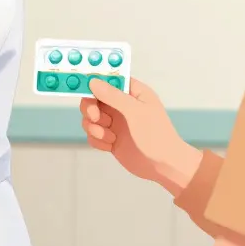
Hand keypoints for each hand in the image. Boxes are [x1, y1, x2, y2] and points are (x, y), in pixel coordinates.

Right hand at [81, 78, 203, 195]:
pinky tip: (110, 146)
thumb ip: (113, 96)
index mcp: (132, 93)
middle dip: (91, 108)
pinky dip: (97, 140)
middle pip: (93, 99)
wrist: (164, 166)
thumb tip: (93, 81)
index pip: (108, 79)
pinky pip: (93, 134)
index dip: (94, 81)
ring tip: (109, 137)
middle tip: (95, 117)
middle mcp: (122, 105)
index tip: (81, 86)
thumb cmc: (156, 135)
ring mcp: (116, 122)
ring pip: (91, 117)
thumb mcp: (135, 111)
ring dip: (94, 127)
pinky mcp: (111, 138)